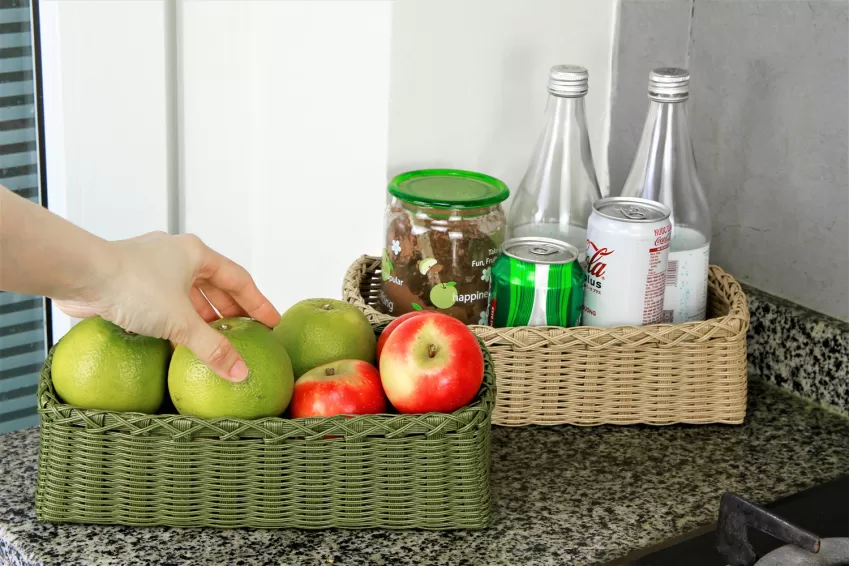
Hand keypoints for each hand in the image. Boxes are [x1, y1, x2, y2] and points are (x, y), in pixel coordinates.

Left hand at [55, 231, 279, 381]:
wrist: (79, 274)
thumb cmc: (132, 285)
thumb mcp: (181, 322)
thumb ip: (212, 348)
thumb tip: (240, 372)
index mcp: (196, 254)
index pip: (239, 279)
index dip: (258, 303)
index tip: (271, 322)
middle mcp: (176, 256)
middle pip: (214, 285)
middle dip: (230, 310)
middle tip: (245, 333)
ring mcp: (152, 267)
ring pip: (187, 293)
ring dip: (202, 316)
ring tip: (214, 339)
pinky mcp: (130, 281)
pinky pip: (163, 302)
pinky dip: (176, 320)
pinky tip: (177, 341)